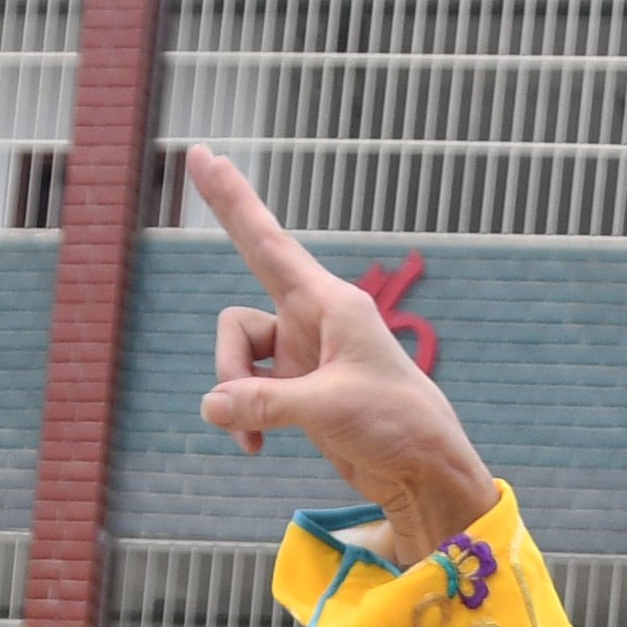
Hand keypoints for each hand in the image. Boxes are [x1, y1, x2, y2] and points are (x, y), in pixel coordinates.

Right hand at [194, 147, 494, 559]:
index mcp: (330, 304)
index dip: (231, 199)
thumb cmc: (397, 424)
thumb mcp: (328, 410)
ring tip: (256, 437)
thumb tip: (209, 404)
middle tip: (226, 395)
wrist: (425, 471)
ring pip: (236, 363)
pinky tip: (255, 446)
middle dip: (228, 364)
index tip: (200, 154)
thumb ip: (263, 403)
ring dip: (236, 398)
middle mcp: (312, 321)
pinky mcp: (296, 390)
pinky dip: (243, 417)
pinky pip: (245, 392)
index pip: (267, 241)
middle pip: (236, 324)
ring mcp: (301, 356)